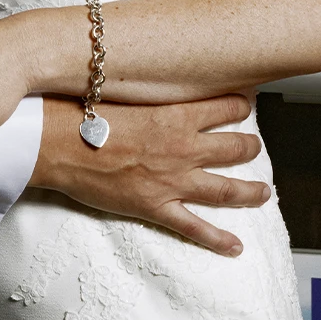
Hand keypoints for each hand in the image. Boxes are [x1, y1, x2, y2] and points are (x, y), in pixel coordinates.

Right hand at [31, 95, 269, 256]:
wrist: (57, 143)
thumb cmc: (83, 110)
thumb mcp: (125, 88)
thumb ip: (153, 87)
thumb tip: (161, 72)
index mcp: (176, 114)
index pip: (226, 107)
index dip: (241, 106)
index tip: (247, 105)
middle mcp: (183, 148)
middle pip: (235, 149)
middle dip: (250, 148)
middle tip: (255, 147)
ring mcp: (172, 182)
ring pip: (226, 190)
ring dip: (250, 192)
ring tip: (263, 192)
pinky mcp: (156, 207)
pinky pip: (195, 228)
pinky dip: (218, 240)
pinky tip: (235, 247)